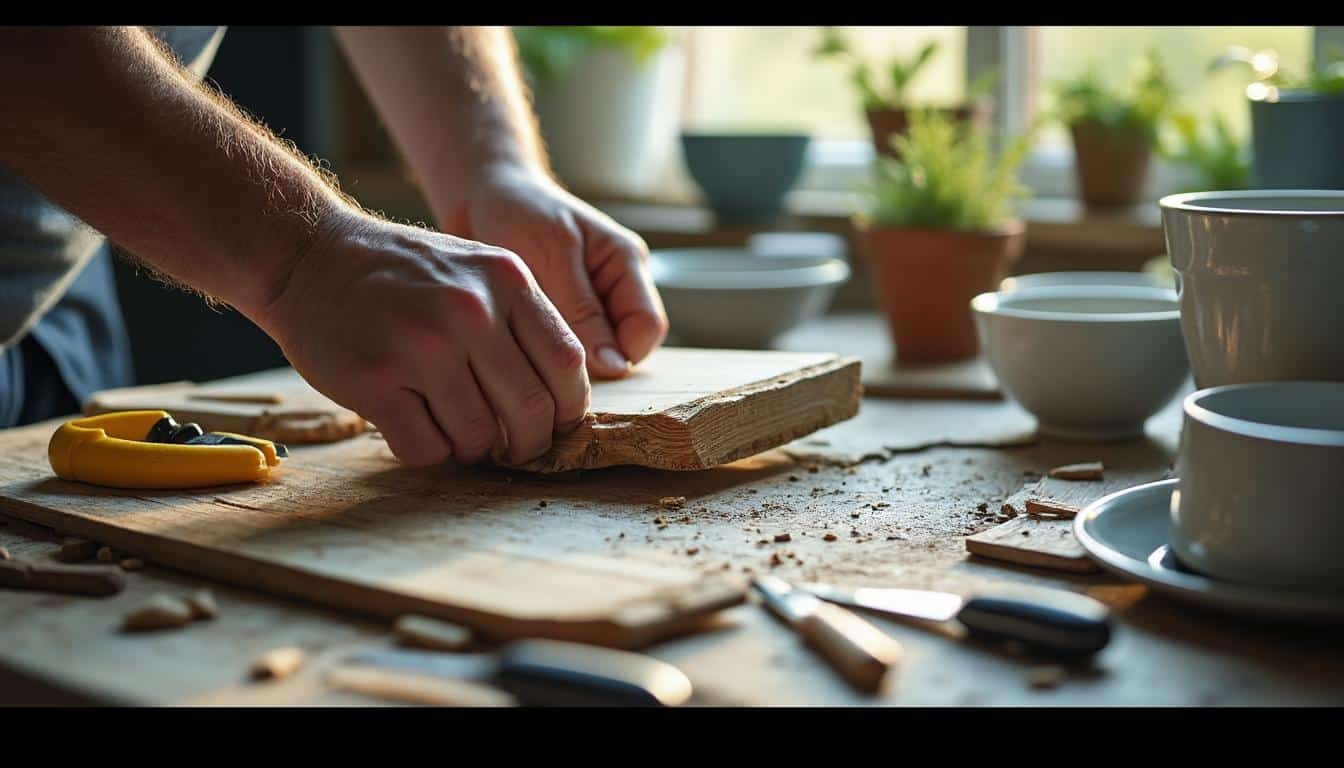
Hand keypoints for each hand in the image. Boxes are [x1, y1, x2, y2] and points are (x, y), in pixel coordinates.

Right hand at [257, 208, 589, 467]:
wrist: (308, 255)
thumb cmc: (401, 274)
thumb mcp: (474, 270)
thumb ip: (520, 320)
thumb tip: (563, 401)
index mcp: (505, 280)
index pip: (567, 362)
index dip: (568, 407)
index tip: (555, 423)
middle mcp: (469, 310)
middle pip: (531, 410)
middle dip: (527, 443)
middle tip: (511, 447)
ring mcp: (421, 346)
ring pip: (479, 437)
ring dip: (470, 446)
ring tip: (449, 423)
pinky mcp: (375, 381)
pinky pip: (427, 448)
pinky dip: (426, 449)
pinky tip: (410, 421)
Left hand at [455, 164, 667, 379]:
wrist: (480, 200)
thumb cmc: (517, 213)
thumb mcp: (551, 255)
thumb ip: (583, 310)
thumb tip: (615, 367)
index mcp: (626, 262)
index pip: (647, 327)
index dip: (619, 353)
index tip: (571, 357)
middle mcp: (618, 287)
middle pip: (628, 348)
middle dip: (592, 360)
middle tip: (540, 347)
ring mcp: (594, 306)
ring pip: (599, 357)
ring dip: (566, 358)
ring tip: (525, 338)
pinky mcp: (566, 320)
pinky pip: (571, 354)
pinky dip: (548, 355)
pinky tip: (520, 339)